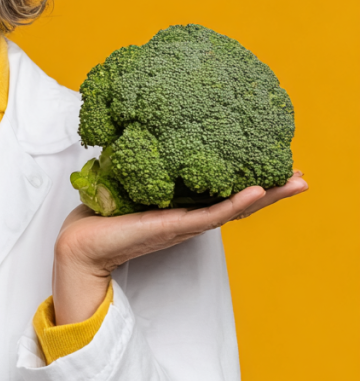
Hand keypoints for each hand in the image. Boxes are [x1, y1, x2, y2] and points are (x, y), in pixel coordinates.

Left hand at [52, 170, 308, 324]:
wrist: (78, 246)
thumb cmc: (99, 217)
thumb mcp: (127, 184)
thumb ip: (142, 168)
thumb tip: (144, 134)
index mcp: (180, 208)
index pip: (223, 194)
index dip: (250, 180)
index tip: (276, 164)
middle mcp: (188, 218)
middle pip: (239, 203)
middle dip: (272, 189)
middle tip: (301, 175)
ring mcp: (183, 224)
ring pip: (233, 209)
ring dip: (267, 196)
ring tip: (296, 182)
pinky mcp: (172, 227)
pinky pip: (210, 215)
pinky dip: (234, 204)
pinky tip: (256, 192)